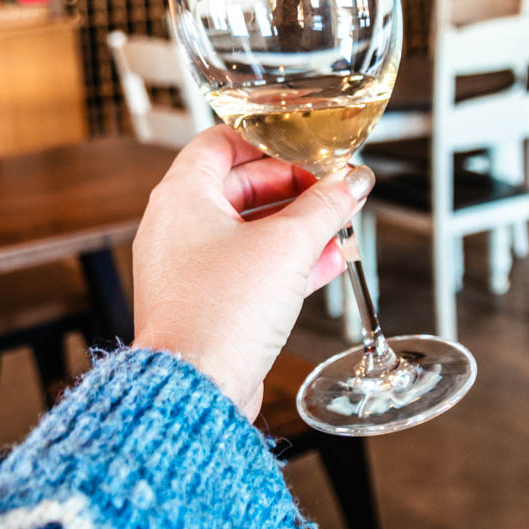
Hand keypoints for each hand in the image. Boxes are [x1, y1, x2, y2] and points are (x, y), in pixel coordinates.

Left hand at [131, 125, 374, 421]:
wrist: (198, 388)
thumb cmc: (219, 313)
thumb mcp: (286, 245)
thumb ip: (325, 207)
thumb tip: (352, 182)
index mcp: (181, 196)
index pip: (222, 142)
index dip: (269, 140)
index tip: (307, 148)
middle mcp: (176, 227)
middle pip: (241, 186)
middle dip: (294, 186)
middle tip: (333, 188)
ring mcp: (188, 267)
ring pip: (249, 230)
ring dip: (296, 225)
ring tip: (338, 223)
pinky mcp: (206, 302)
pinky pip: (248, 267)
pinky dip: (285, 261)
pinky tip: (326, 261)